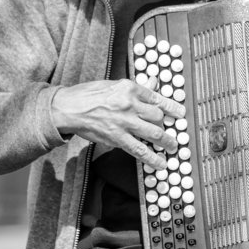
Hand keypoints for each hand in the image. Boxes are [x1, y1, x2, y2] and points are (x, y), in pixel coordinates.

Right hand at [51, 78, 185, 170]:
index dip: (171, 107)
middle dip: (167, 125)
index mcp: (129, 88)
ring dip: (167, 142)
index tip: (180, 113)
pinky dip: (153, 158)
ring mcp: (124, 122)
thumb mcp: (113, 85)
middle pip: (158, 116)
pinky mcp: (117, 138)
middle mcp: (130, 104)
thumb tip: (153, 84)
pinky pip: (140, 150)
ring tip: (173, 147)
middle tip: (173, 131)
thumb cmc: (88, 95)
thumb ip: (134, 88)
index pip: (157, 97)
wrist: (68, 108)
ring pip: (154, 133)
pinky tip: (161, 163)